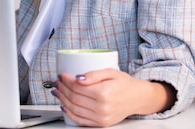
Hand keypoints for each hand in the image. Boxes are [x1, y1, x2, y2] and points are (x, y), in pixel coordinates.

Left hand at [53, 69, 175, 126]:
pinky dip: (70, 113)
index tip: (61, 75)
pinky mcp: (101, 124)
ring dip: (63, 100)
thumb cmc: (125, 84)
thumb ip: (94, 74)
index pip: (77, 87)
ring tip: (58, 92)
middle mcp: (102, 108)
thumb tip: (78, 78)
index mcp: (104, 93)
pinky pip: (80, 120)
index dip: (66, 81)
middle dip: (62, 89)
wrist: (137, 98)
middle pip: (74, 98)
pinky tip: (64, 106)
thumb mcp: (111, 72)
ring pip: (74, 109)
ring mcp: (101, 118)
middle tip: (57, 82)